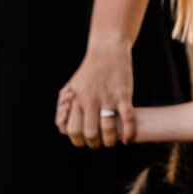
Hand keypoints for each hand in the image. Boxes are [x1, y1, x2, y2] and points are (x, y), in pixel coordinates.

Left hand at [56, 32, 134, 147]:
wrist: (107, 50)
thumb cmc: (89, 71)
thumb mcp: (73, 86)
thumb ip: (66, 106)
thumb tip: (63, 128)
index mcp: (76, 99)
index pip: (73, 130)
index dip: (79, 141)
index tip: (85, 140)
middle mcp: (90, 99)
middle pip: (90, 133)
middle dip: (95, 143)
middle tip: (99, 142)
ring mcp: (108, 97)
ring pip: (109, 129)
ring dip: (111, 141)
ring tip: (114, 141)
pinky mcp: (124, 95)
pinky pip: (128, 119)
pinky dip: (128, 133)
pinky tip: (128, 139)